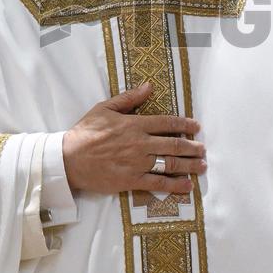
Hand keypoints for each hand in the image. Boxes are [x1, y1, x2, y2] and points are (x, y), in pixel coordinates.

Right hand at [62, 81, 205, 194]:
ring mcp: (137, 163)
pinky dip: (175, 185)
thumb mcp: (105, 108)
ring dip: (189, 165)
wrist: (69, 159)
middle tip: (203, 149)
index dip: (185, 124)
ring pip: (170, 164)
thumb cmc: (85, 132)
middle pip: (174, 144)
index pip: (167, 122)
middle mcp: (140, 143)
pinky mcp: (131, 181)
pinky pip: (158, 183)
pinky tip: (187, 186)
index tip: (196, 127)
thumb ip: (129, 98)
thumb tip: (149, 86)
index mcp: (134, 124)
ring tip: (202, 166)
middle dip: (192, 147)